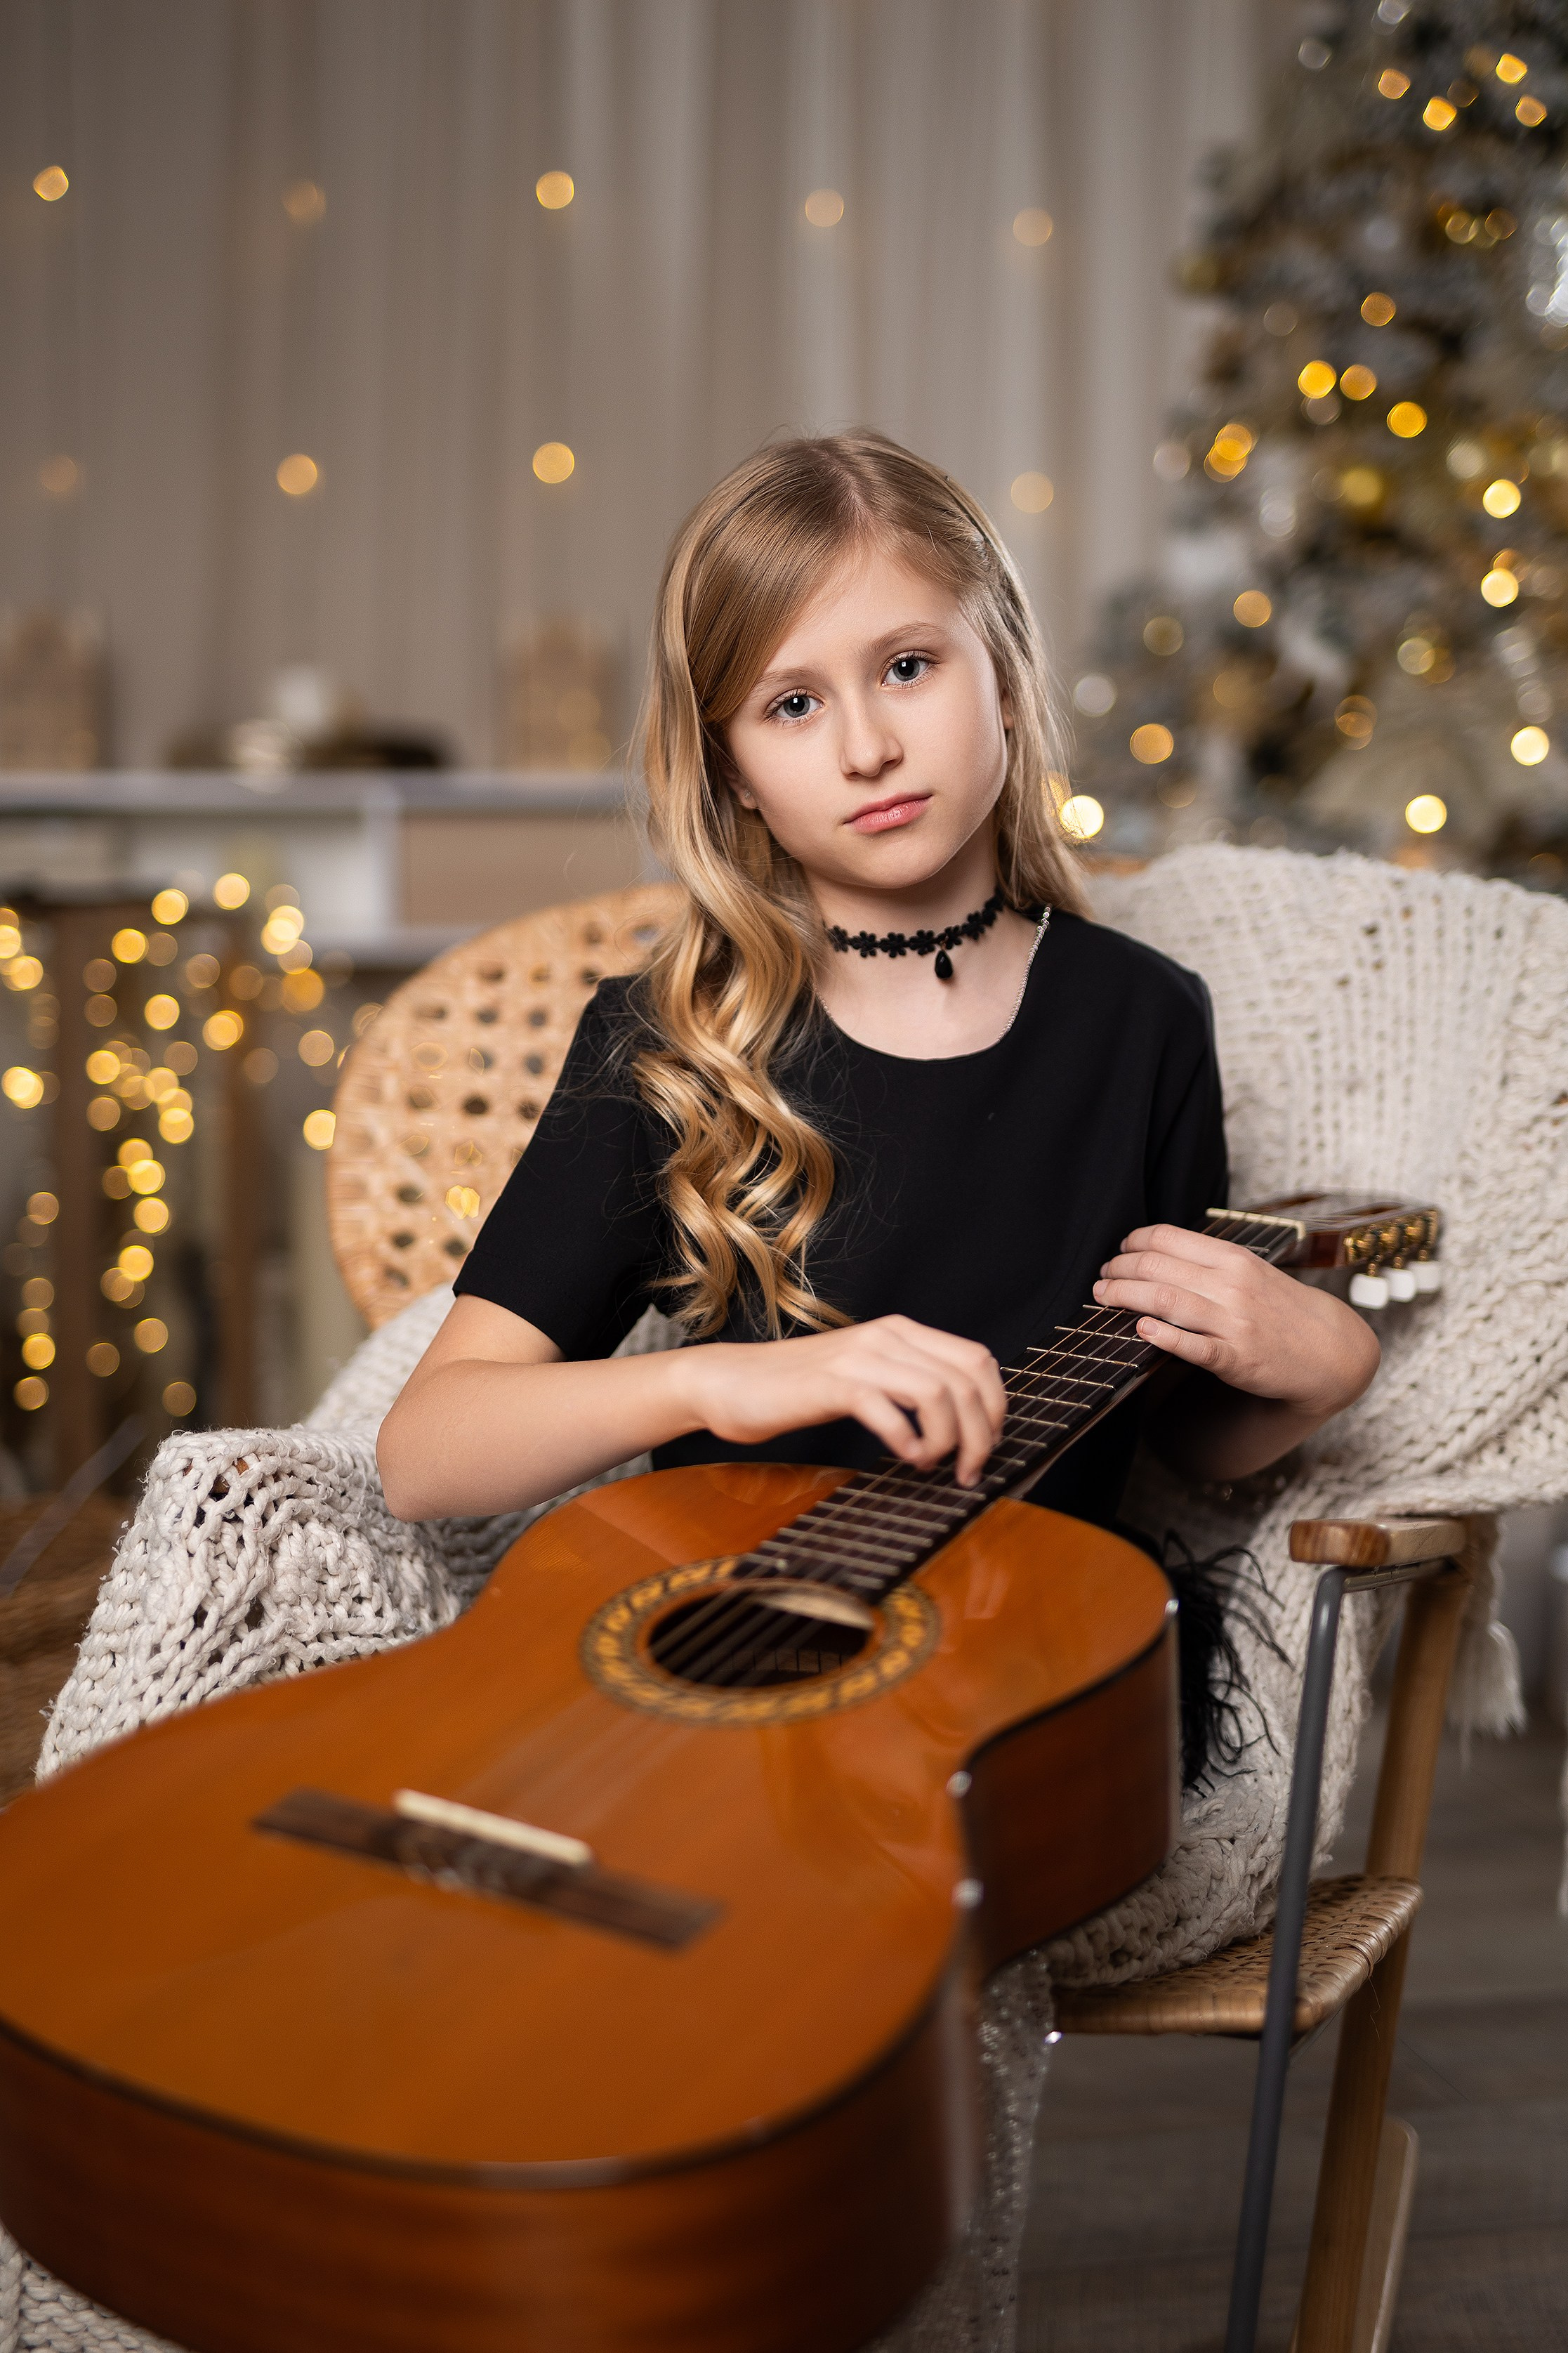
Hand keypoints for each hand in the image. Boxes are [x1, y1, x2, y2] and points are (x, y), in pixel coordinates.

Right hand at [682, 1317, 1006, 1486]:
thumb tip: (962, 1421)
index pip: (978, 1360)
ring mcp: (860, 1358)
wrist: (730, 1382)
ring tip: (932, 1464)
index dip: (997, 1406)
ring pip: (939, 1394)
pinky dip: (908, 1441)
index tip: (987, 1445)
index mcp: (901, 1331)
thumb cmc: (797, 1389)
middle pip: (968, 1380)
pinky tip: (903, 1457)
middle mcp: (887, 1336)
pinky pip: (890, 1410)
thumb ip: (908, 1383)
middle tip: (969, 1470)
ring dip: (950, 1441)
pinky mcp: (833, 1385)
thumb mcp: (865, 1374)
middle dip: (982, 1433)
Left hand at [1093, 1225, 1379, 1420]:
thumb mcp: (1250, 1271)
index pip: (1167, 1238)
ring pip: (1166, 1300)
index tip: (1118, 1252)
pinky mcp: (1236, 1359)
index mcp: (1232, 1258)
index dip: (1132, 1242)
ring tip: (1102, 1297)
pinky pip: (1194, 1346)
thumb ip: (1208, 1261)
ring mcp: (1234, 1322)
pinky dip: (1164, 1336)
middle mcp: (1231, 1285)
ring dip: (1124, 1296)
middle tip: (1101, 1278)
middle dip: (1119, 1270)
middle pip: (1157, 1267)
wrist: (1329, 1349)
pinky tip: (1140, 1330)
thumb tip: (1155, 1252)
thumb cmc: (1280, 1308)